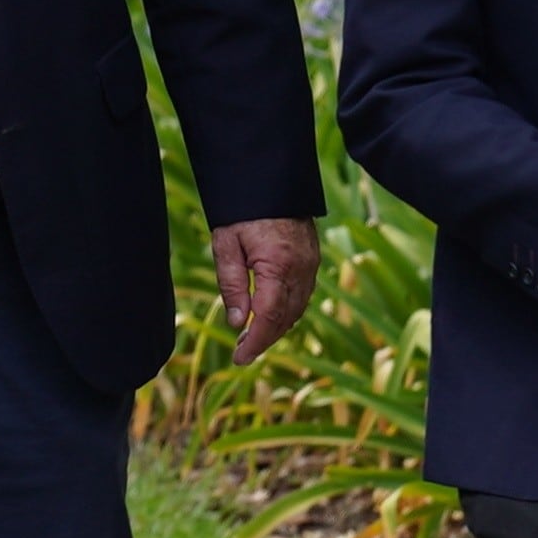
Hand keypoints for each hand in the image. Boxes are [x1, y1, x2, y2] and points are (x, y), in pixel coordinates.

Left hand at [209, 216, 319, 363]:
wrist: (270, 178)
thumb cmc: (242, 210)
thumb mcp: (225, 245)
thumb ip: (231, 285)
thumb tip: (236, 323)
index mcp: (278, 265)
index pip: (269, 317)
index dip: (255, 342)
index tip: (239, 359)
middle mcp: (301, 269)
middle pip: (286, 318)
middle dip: (264, 340)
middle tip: (241, 354)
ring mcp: (311, 265)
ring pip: (297, 310)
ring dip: (276, 328)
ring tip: (250, 339)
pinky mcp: (312, 260)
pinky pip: (302, 295)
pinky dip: (287, 312)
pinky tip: (269, 317)